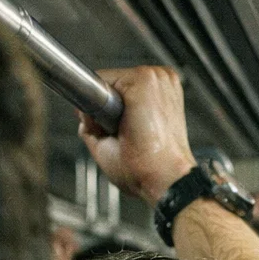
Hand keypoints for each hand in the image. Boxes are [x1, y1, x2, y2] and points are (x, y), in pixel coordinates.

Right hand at [78, 66, 195, 206]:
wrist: (169, 181)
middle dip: (111, 105)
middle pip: (117, 82)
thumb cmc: (144, 169)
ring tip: (132, 130)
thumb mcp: (101, 148)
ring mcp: (168, 83)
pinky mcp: (174, 93)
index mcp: (141, 81)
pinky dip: (140, 104)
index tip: (99, 123)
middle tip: (119, 131)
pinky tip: (142, 124)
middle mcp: (157, 77)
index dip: (94, 105)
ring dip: (125, 105)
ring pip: (131, 86)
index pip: (101, 82)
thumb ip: (86, 125)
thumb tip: (84, 116)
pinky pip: (146, 91)